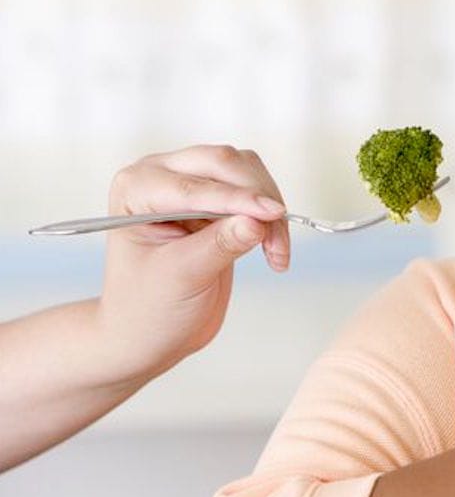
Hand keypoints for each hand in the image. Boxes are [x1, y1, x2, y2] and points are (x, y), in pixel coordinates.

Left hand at [99, 145, 290, 378]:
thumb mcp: (181, 277)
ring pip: (247, 171)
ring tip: (276, 251)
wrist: (149, 333)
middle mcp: (161, 175)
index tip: (273, 214)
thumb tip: (257, 221)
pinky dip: (271, 216)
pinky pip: (256, 190)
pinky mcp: (219, 199)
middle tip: (277, 239)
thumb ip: (219, 244)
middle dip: (257, 198)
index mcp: (136, 188)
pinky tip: (273, 249)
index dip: (238, 199)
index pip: (195, 185)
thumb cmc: (147, 308)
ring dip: (269, 207)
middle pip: (224, 163)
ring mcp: (191, 184)